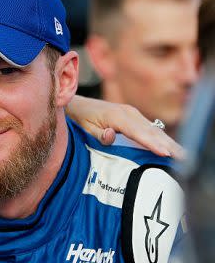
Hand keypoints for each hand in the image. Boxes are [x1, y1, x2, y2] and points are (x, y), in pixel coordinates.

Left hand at [67, 95, 183, 158]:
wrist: (80, 105)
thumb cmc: (82, 118)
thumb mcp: (86, 128)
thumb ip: (99, 134)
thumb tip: (111, 136)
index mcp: (117, 116)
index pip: (138, 132)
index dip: (152, 143)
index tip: (165, 153)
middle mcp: (129, 113)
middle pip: (152, 131)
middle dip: (168, 144)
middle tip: (183, 158)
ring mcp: (134, 114)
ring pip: (154, 130)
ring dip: (169, 142)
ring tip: (183, 155)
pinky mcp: (135, 117)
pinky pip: (151, 129)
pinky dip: (163, 138)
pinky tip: (172, 148)